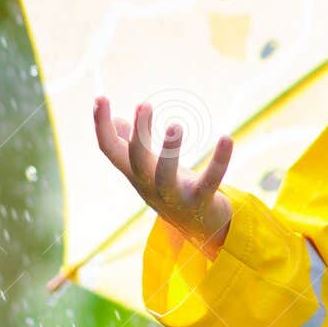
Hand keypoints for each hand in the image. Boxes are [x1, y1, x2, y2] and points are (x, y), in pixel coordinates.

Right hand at [93, 95, 233, 257]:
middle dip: (138, 135)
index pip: (110, 150)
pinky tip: (227, 139)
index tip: (100, 97)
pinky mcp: (201, 201)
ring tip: (176, 125)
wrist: (200, 229)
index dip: (101, 126)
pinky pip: (210, 182)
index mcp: (136, 173)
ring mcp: (175, 196)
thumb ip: (132, 147)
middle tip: (143, 105)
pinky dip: (219, 161)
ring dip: (170, 151)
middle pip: (135, 162)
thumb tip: (117, 122)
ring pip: (165, 177)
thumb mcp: (149, 167)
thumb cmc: (172, 190)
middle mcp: (150, 186)